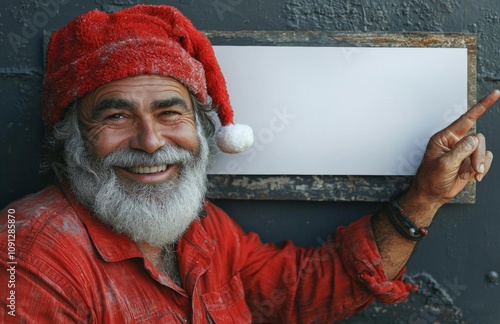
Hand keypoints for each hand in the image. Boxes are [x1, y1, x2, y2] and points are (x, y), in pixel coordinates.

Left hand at [408, 90, 499, 206]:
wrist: (433, 195)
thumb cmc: (431, 179)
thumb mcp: (444, 164)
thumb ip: (460, 151)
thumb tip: (475, 140)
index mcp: (445, 137)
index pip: (466, 119)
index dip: (482, 106)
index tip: (496, 93)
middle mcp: (456, 142)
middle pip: (478, 139)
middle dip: (478, 155)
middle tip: (474, 170)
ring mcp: (465, 152)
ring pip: (484, 150)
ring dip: (480, 164)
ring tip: (471, 175)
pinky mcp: (471, 161)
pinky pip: (487, 159)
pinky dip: (483, 169)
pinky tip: (474, 177)